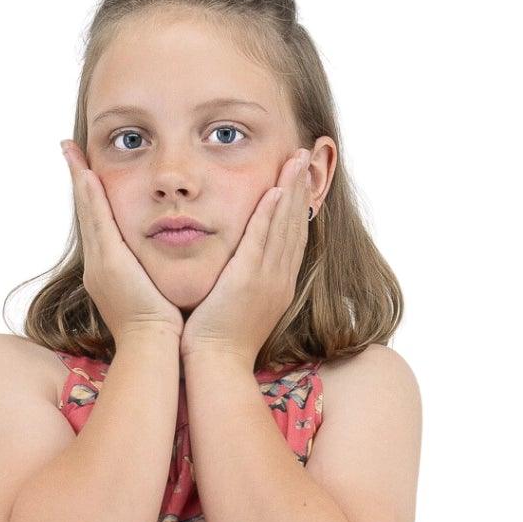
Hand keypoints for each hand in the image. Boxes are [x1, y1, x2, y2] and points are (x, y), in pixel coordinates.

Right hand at [60, 140, 184, 346]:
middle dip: (79, 181)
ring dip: (80, 179)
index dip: (91, 199)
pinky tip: (88, 173)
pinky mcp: (109, 263)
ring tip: (72, 151)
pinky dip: (91, 197)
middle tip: (69, 150)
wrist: (153, 350)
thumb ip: (154, 276)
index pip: (99, 226)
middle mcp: (97, 265)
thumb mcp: (155, 296)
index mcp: (108, 272)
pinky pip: (98, 222)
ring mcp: (99, 264)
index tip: (86, 172)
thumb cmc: (161, 331)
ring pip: (88, 212)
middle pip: (87, 214)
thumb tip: (161, 267)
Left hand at [179, 149, 312, 367]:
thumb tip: (240, 268)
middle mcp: (279, 280)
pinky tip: (276, 190)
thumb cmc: (219, 342)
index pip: (294, 237)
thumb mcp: (238, 307)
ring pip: (284, 227)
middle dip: (302, 187)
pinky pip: (261, 241)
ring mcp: (267, 280)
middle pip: (296, 225)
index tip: (301, 178)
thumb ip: (244, 283)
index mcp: (278, 285)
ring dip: (291, 190)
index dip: (299, 205)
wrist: (216, 366)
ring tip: (298, 159)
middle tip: (306, 155)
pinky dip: (271, 215)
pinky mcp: (247, 281)